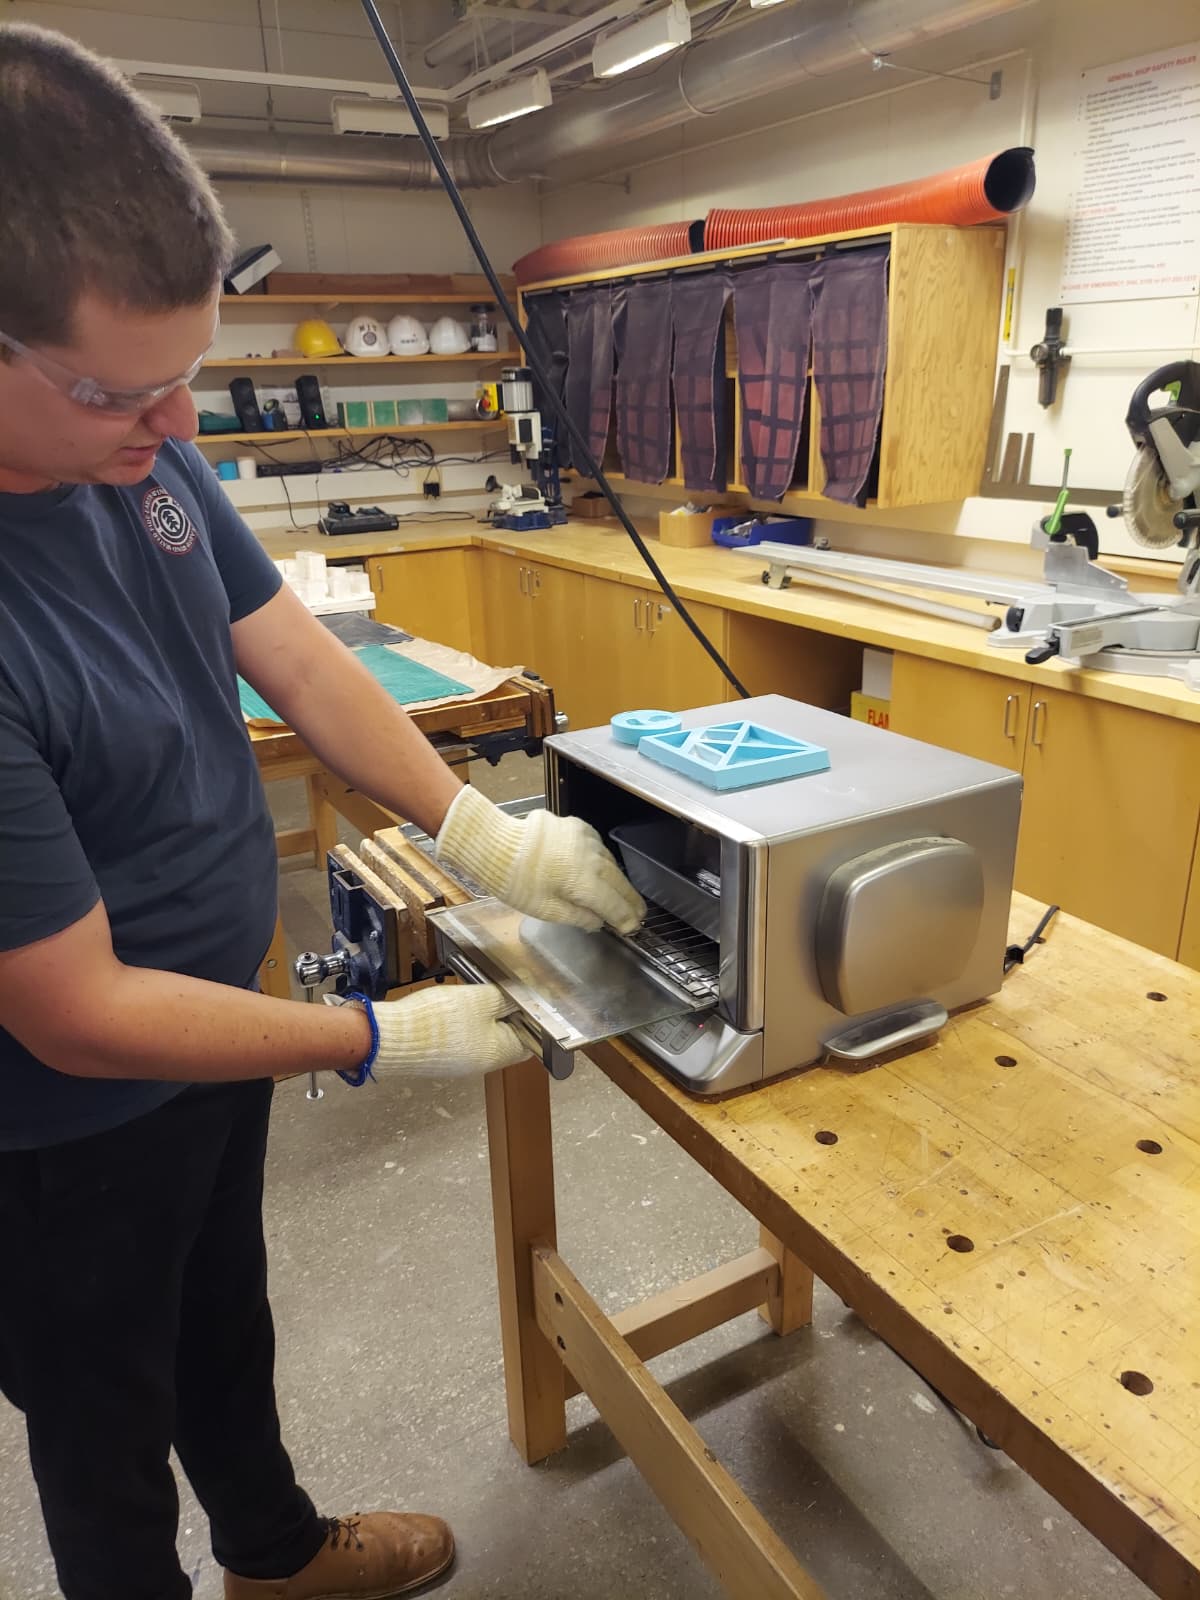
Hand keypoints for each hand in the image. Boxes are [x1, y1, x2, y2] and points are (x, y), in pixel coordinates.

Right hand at [330, 983, 527, 1077]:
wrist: (390, 1036)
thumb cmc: (440, 1020)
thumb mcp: (480, 999)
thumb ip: (505, 998)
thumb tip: (524, 998)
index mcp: (499, 1053)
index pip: (530, 1039)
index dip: (531, 1016)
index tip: (526, 997)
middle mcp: (482, 1063)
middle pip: (505, 1036)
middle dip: (503, 1012)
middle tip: (496, 989)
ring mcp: (460, 1062)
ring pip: (481, 1035)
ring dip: (481, 1015)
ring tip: (473, 993)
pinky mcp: (440, 1057)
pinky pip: (460, 1038)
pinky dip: (461, 1021)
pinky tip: (452, 1006)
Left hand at [435, 786, 644, 934]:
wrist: (497, 843)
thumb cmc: (515, 881)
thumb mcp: (546, 909)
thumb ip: (578, 917)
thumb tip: (597, 922)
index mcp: (585, 882)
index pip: (615, 904)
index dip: (625, 918)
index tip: (630, 928)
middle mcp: (592, 859)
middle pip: (619, 883)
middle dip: (629, 901)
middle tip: (638, 915)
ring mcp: (587, 840)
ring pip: (611, 864)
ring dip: (618, 881)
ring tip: (622, 895)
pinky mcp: (578, 827)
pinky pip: (599, 848)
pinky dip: (604, 862)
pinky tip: (602, 870)